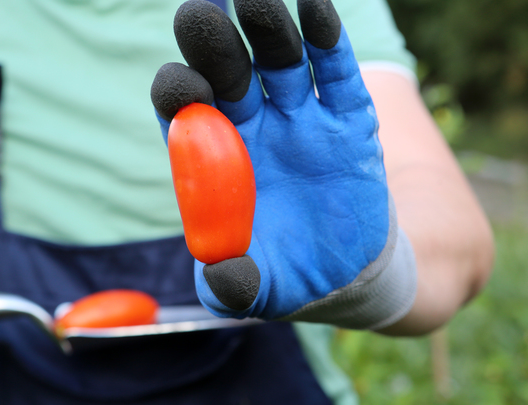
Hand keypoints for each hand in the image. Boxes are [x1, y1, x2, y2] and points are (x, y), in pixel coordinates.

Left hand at [151, 0, 413, 326]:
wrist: (343, 270)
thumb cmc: (284, 274)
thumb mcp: (253, 290)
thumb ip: (231, 287)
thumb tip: (223, 277)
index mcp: (215, 159)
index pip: (187, 114)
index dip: (180, 94)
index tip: (179, 84)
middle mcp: (252, 126)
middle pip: (227, 74)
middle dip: (213, 47)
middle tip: (198, 15)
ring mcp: (300, 118)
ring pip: (279, 61)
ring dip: (268, 29)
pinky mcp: (348, 119)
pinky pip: (336, 74)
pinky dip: (328, 42)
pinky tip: (315, 9)